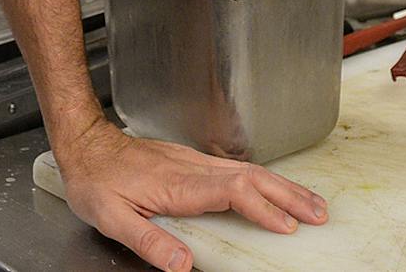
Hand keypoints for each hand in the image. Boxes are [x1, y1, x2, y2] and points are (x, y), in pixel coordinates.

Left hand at [55, 116, 326, 271]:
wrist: (85, 145)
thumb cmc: (96, 181)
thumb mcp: (111, 219)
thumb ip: (148, 242)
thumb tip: (183, 266)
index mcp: (177, 184)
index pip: (231, 191)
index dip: (261, 208)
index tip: (286, 226)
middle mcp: (192, 168)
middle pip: (252, 176)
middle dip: (289, 195)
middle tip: (320, 215)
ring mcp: (195, 161)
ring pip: (249, 169)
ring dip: (283, 187)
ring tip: (312, 205)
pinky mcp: (193, 161)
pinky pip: (238, 168)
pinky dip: (266, 180)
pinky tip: (276, 191)